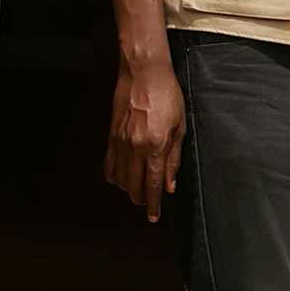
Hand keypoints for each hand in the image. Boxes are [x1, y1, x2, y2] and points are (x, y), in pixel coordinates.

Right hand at [104, 57, 185, 223]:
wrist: (143, 74)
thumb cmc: (167, 96)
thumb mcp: (180, 128)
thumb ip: (174, 159)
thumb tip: (169, 184)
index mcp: (155, 146)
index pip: (152, 185)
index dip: (153, 204)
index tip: (153, 216)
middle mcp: (135, 148)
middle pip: (134, 186)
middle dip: (141, 199)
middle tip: (147, 205)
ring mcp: (120, 142)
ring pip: (120, 178)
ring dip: (128, 190)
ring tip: (137, 192)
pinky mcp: (111, 136)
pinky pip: (109, 164)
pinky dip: (114, 176)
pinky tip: (121, 179)